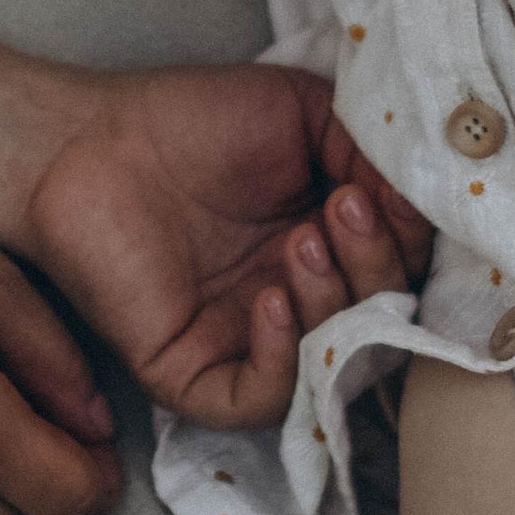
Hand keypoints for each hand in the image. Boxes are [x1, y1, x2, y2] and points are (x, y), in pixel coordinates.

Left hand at [22, 62, 431, 433]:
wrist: (90, 138)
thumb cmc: (195, 121)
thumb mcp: (307, 114)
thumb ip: (372, 150)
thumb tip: (425, 196)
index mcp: (333, 245)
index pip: (402, 269)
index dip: (407, 240)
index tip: (385, 190)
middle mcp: (300, 302)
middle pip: (378, 321)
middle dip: (374, 267)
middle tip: (339, 209)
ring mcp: (249, 342)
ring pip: (328, 364)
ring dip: (333, 302)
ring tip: (303, 238)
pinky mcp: (193, 373)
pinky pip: (259, 400)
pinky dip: (282, 361)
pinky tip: (272, 301)